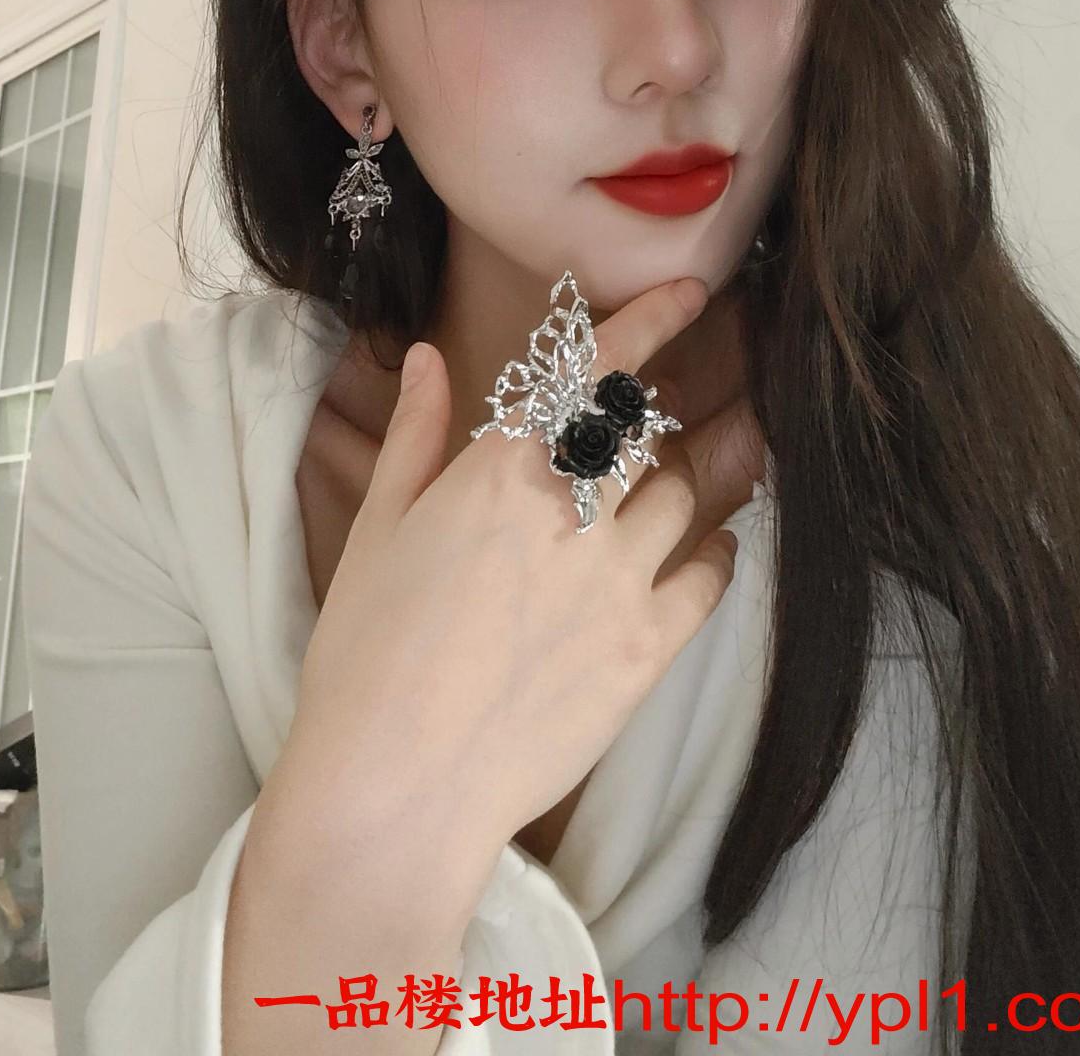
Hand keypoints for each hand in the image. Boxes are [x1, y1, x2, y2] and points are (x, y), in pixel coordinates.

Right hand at [290, 276, 740, 849]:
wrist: (398, 785)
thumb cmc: (366, 653)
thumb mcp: (378, 529)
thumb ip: (414, 434)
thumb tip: (425, 355)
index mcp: (501, 469)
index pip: (596, 370)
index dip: (653, 322)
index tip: (692, 296)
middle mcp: (572, 510)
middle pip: (652, 428)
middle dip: (675, 403)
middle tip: (685, 403)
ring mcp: (619, 580)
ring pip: (690, 494)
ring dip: (700, 472)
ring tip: (707, 467)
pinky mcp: (647, 650)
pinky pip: (710, 577)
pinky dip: (713, 552)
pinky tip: (701, 551)